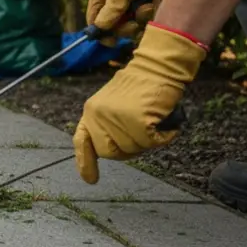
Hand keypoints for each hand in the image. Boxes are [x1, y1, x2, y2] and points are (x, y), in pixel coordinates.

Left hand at [72, 24, 206, 183]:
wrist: (157, 66)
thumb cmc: (142, 85)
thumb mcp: (113, 103)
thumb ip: (107, 123)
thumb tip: (110, 149)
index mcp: (91, 111)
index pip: (82, 140)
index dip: (85, 162)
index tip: (90, 180)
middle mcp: (98, 115)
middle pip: (110, 152)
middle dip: (127, 149)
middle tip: (143, 134)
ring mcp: (116, 119)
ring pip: (133, 148)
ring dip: (148, 140)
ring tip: (153, 119)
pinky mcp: (136, 121)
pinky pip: (152, 142)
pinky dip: (164, 136)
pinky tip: (164, 121)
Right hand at [87, 0, 180, 44]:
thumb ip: (111, 10)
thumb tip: (100, 30)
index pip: (95, 23)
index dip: (103, 34)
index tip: (114, 41)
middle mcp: (113, 4)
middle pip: (116, 29)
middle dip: (129, 25)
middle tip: (139, 16)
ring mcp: (130, 6)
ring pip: (134, 26)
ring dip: (145, 17)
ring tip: (152, 2)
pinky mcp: (145, 6)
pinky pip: (148, 20)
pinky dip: (155, 11)